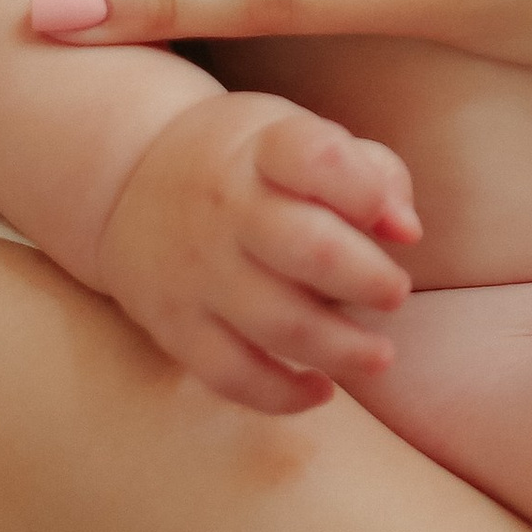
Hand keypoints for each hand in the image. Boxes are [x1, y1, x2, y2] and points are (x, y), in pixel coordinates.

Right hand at [93, 88, 419, 418]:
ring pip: (276, 322)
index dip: (367, 192)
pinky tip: (321, 390)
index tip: (402, 228)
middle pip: (307, 248)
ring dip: (340, 348)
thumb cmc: (244, 164)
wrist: (125, 181)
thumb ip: (367, 172)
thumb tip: (406, 230)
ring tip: (379, 355)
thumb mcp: (295, 137)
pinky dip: (281, 394)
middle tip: (397, 293)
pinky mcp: (175, 325)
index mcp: (262, 149)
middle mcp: (226, 208)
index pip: (316, 158)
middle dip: (367, 280)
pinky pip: (230, 374)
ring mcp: (196, 270)